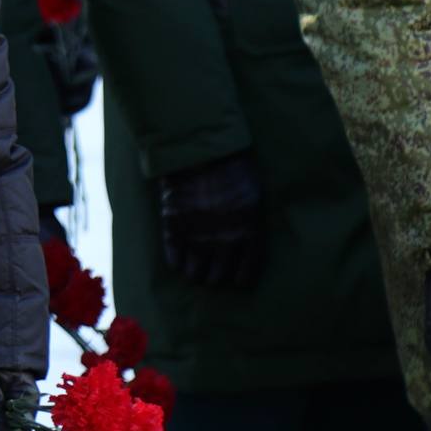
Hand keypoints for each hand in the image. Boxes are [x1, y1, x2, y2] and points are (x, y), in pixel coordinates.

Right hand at [157, 151, 266, 288]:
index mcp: (249, 236)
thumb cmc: (235, 169)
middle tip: (212, 270)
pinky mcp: (174, 229)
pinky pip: (174, 260)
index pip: (246, 275)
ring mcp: (197, 237)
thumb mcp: (256, 198)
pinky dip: (176, 263)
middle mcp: (224, 243)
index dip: (240, 279)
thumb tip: (247, 246)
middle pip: (218, 278)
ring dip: (195, 273)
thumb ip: (252, 226)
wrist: (203, 150)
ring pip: (195, 275)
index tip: (236, 279)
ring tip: (194, 268)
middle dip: (215, 276)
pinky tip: (178, 261)